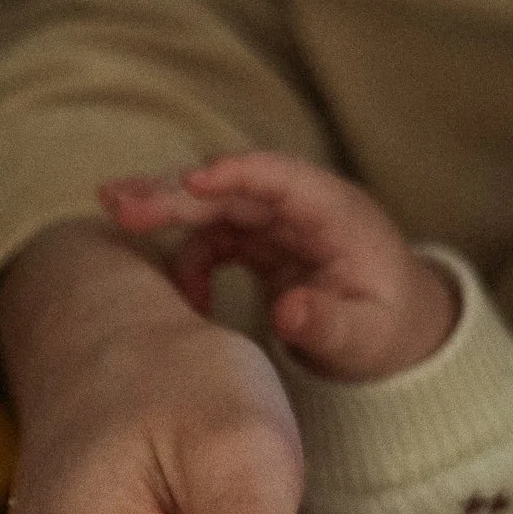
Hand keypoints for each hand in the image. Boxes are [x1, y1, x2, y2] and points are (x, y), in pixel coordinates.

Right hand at [101, 152, 456, 381]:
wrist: (395, 334)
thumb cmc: (384, 333)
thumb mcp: (363, 340)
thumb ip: (328, 325)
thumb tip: (287, 312)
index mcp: (337, 215)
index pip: (282, 178)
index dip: (236, 174)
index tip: (192, 182)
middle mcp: (302, 206)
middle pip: (232, 187)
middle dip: (175, 191)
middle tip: (118, 200)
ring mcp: (277, 220)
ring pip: (213, 206)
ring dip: (165, 212)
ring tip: (118, 220)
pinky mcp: (259, 240)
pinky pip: (212, 236)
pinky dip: (186, 258)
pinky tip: (177, 294)